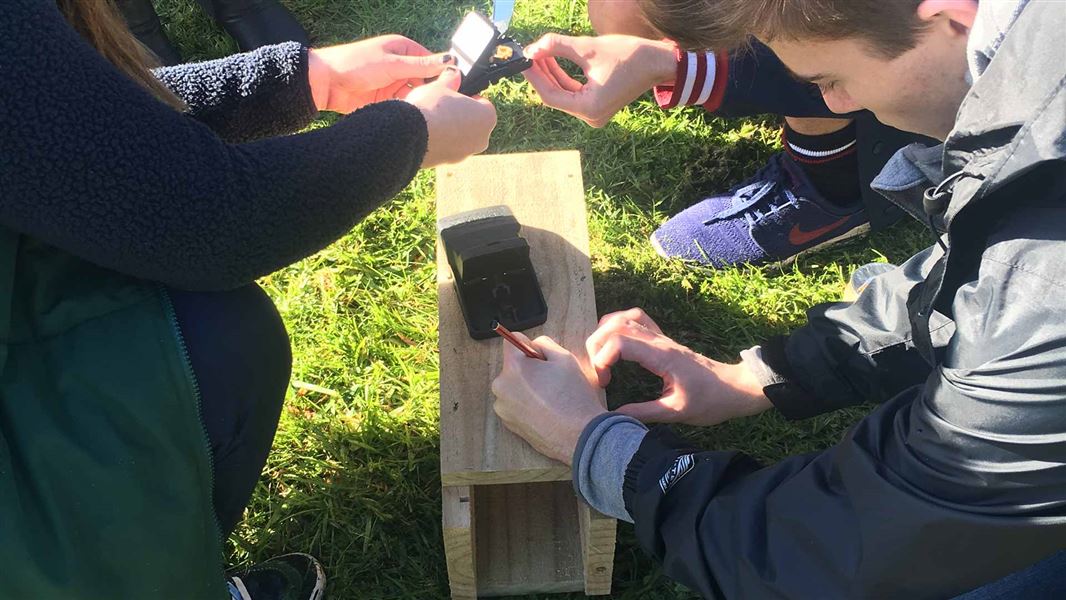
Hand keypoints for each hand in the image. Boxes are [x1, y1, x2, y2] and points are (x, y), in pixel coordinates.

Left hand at [308, 35, 453, 112]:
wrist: (325, 83)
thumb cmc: (354, 63)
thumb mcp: (392, 63)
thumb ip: (422, 65)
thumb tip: (450, 60)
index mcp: (404, 50)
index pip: (432, 63)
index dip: (443, 75)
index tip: (453, 88)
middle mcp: (401, 67)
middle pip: (426, 81)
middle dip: (432, 92)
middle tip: (441, 104)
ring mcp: (394, 84)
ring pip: (416, 96)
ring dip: (419, 103)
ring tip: (426, 112)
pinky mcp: (386, 101)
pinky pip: (404, 107)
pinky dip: (408, 112)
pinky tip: (413, 118)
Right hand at [404, 68, 497, 167]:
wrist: (409, 135)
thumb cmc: (430, 108)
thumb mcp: (440, 85)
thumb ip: (450, 78)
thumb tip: (454, 73)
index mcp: (487, 117)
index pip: (483, 103)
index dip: (468, 96)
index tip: (455, 94)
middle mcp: (482, 139)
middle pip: (473, 122)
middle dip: (460, 114)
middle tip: (442, 105)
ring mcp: (465, 154)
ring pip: (460, 137)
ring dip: (449, 129)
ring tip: (431, 119)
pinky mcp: (448, 163)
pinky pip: (447, 147)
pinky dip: (440, 140)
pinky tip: (426, 132)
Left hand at [491, 333, 607, 464]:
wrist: (579, 436)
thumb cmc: (573, 397)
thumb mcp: (565, 358)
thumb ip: (544, 343)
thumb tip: (533, 345)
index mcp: (513, 368)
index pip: (511, 341)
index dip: (528, 345)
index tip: (540, 356)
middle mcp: (501, 387)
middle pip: (512, 366)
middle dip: (528, 368)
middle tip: (550, 380)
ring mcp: (503, 408)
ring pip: (513, 386)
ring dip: (526, 387)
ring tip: (549, 398)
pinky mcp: (508, 424)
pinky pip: (514, 404)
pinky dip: (525, 404)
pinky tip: (545, 410)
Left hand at [522, 34, 676, 126]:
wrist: (658, 62)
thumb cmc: (630, 56)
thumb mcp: (589, 48)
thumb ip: (557, 46)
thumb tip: (534, 47)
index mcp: (589, 108)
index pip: (550, 95)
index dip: (534, 76)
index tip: (524, 59)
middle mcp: (590, 117)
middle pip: (555, 95)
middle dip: (541, 74)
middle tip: (530, 53)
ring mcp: (594, 113)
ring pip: (563, 94)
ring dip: (551, 74)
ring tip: (540, 54)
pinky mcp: (598, 106)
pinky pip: (574, 94)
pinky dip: (564, 78)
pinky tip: (553, 62)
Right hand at [587, 309, 772, 424]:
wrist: (736, 388)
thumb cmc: (711, 401)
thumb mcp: (677, 413)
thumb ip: (644, 413)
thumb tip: (614, 416)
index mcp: (662, 357)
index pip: (620, 342)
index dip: (602, 359)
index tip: (604, 383)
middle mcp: (660, 341)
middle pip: (616, 325)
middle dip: (597, 345)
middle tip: (599, 372)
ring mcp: (662, 338)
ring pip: (625, 317)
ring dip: (605, 332)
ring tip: (603, 358)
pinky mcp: (664, 340)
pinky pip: (638, 320)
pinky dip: (620, 326)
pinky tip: (617, 346)